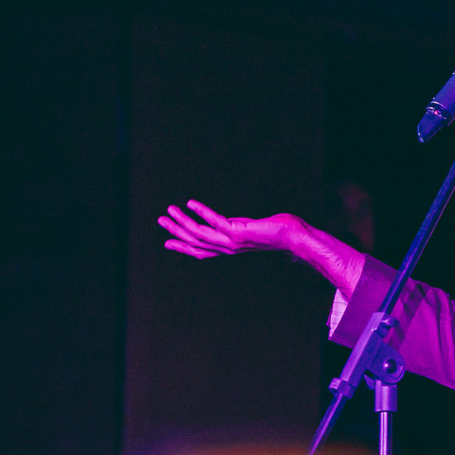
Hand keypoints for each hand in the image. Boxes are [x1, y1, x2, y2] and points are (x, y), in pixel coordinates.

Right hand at [159, 199, 306, 257]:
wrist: (294, 238)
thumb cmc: (279, 232)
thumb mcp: (253, 230)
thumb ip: (241, 228)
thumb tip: (236, 224)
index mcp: (230, 249)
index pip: (201, 251)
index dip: (183, 247)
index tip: (167, 242)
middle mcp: (228, 248)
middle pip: (195, 242)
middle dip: (176, 232)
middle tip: (160, 220)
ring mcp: (232, 242)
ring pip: (199, 234)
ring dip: (182, 222)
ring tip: (169, 210)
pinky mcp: (238, 232)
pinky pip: (214, 221)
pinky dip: (201, 212)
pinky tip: (190, 204)